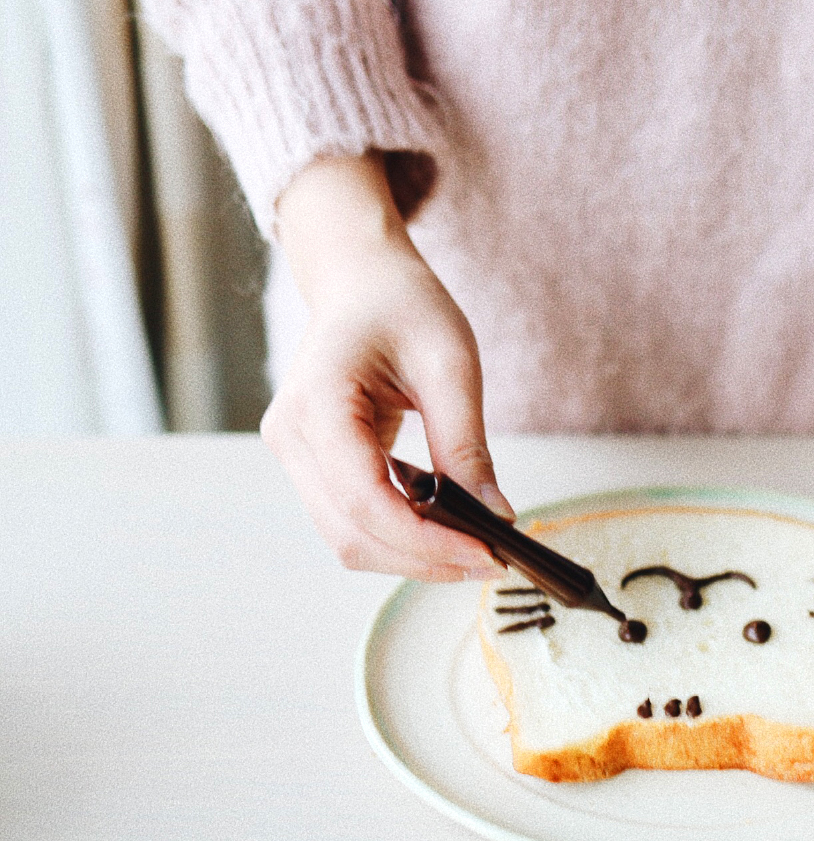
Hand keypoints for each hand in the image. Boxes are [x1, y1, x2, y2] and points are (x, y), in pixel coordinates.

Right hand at [261, 153, 511, 580]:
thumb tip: (494, 517)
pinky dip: (398, 534)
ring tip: (474, 550)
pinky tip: (445, 530)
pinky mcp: (311, 463)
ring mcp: (293, 453)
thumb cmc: (402, 304)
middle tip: (490, 561)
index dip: (425, 539)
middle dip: (423, 557)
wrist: (360, 279)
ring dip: (411, 554)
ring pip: (347, 537)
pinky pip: (351, 518)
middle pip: (352, 532)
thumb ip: (466, 445)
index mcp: (317, 401)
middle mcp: (291, 435)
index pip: (365, 498)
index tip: (484, 553)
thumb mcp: (450, 365)